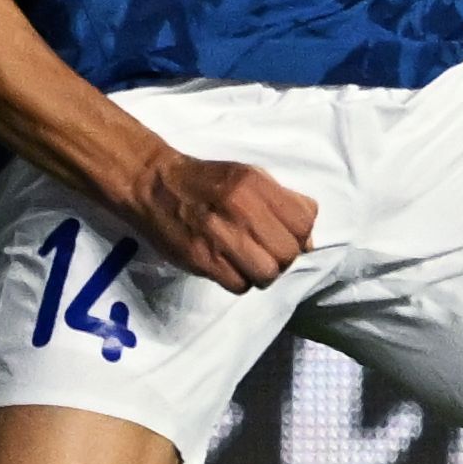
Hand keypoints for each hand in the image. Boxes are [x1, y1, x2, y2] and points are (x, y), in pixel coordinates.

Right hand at [125, 151, 319, 291]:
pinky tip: (229, 267)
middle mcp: (240, 209)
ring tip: (248, 262)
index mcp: (256, 185)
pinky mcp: (201, 259)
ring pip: (267, 274)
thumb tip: (309, 243)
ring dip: (262, 273)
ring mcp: (219, 236)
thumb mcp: (251, 177)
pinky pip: (239, 286)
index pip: (304, 223)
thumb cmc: (207, 182)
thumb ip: (283, 203)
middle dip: (282, 258)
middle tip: (266, 253)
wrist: (153, 185)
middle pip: (288, 253)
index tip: (285, 236)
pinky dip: (239, 281)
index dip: (300, 235)